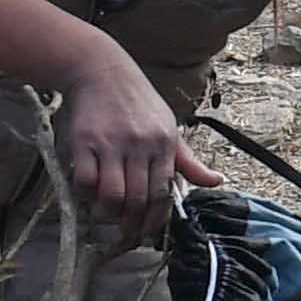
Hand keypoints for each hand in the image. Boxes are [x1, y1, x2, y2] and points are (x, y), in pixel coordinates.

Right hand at [54, 44, 210, 228]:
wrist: (102, 69)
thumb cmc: (137, 101)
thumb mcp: (168, 126)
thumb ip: (188, 161)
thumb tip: (216, 182)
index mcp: (165, 143)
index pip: (164, 192)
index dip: (156, 218)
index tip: (147, 230)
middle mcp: (141, 144)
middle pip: (139, 199)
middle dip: (132, 223)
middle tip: (126, 231)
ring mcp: (112, 143)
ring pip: (113, 195)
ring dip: (109, 212)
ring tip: (107, 213)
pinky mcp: (85, 141)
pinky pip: (86, 180)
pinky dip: (87, 194)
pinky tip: (89, 192)